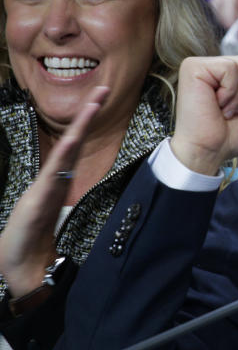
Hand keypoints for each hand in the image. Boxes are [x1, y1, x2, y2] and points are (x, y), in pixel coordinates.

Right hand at [0, 86, 108, 295]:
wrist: (21, 261)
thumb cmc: (31, 233)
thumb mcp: (50, 205)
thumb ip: (58, 187)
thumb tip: (68, 173)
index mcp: (58, 175)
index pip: (76, 142)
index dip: (87, 120)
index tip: (101, 98)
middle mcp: (54, 175)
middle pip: (74, 138)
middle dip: (88, 112)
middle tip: (103, 89)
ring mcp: (47, 183)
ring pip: (68, 149)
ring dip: (81, 125)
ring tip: (93, 104)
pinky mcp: (40, 196)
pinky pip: (56, 170)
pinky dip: (65, 153)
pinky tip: (72, 139)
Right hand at [169, 56, 237, 174]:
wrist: (208, 153)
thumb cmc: (227, 137)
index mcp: (225, 75)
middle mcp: (212, 66)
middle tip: (236, 112)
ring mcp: (201, 65)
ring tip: (226, 109)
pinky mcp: (194, 68)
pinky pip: (231, 68)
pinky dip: (231, 91)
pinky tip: (218, 104)